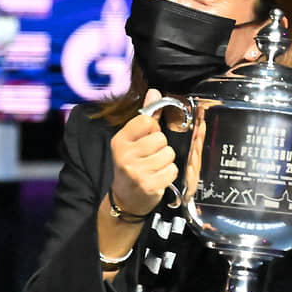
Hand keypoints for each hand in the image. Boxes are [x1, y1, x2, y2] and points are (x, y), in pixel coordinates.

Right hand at [109, 89, 177, 215]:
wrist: (126, 199)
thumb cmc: (132, 165)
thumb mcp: (133, 141)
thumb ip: (145, 116)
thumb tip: (155, 92)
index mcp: (120, 140)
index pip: (146, 120)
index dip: (152, 129)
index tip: (146, 139)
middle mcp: (124, 155)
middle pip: (160, 138)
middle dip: (160, 147)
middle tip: (150, 157)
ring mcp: (136, 171)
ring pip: (168, 154)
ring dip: (166, 161)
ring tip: (154, 168)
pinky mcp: (148, 185)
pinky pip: (172, 170)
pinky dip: (169, 174)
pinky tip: (158, 177)